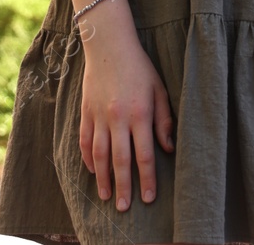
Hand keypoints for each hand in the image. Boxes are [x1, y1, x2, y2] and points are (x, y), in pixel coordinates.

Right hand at [78, 18, 174, 211]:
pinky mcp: (85, 112)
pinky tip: (93, 171)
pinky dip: (87, 158)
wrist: (110, 46)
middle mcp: (117, 118)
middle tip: (124, 207)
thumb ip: (164, 119)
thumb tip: (168, 148)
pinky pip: (85, 141)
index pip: (144, 154)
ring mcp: (99, 116)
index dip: (147, 179)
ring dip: (102, 178)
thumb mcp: (159, 89)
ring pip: (99, 155)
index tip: (148, 197)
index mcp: (139, 113)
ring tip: (105, 196)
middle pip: (120, 161)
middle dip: (123, 187)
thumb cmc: (140, 68)